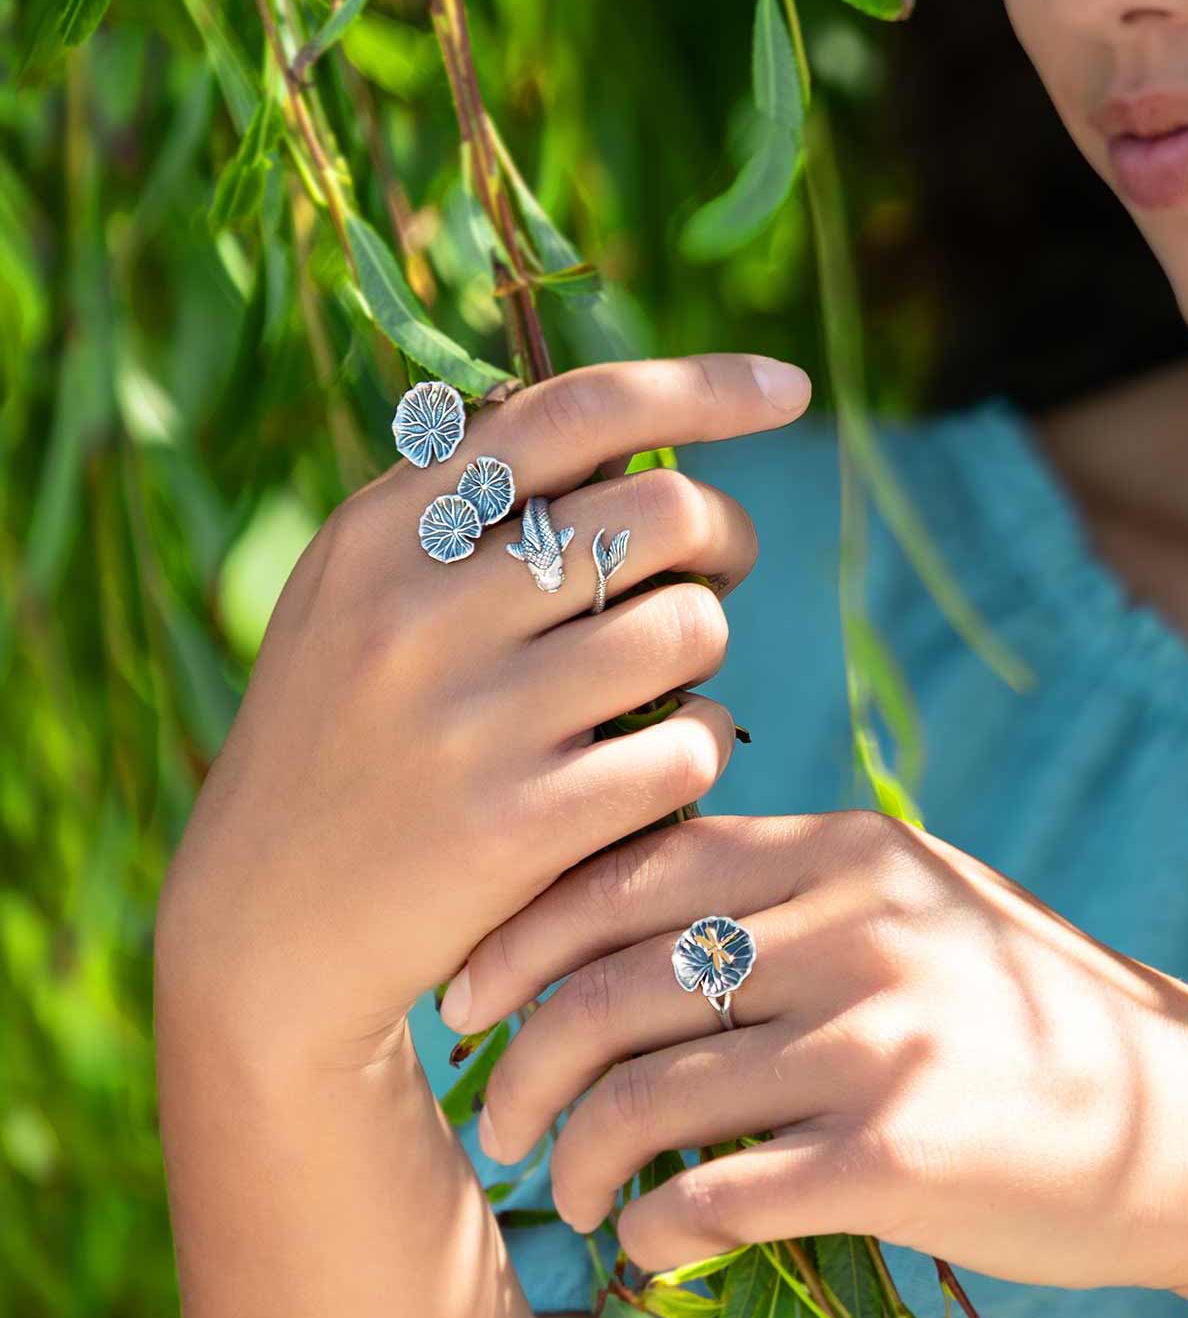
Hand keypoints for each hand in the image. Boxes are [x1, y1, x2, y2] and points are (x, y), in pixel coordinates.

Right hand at [154, 353, 813, 1064]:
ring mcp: (468, 721)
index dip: (699, 387)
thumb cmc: (351, 731)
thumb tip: (650, 435)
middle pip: (665, 512)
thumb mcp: (364, 591)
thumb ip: (476, 506)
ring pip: (691, 627)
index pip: (571, 412)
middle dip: (722, 537)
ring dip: (703, 649)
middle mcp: (418, 611)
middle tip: (711, 570)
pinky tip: (652, 766)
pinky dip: (699, 747)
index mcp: (384, 530)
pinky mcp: (519, 826)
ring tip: (658, 680)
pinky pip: (691, 745)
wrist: (264, 930)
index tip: (792, 388)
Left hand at [445, 807, 1187, 1309]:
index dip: (523, 929)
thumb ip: (792, 888)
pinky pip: (712, 1192)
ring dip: (573, 1159)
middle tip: (493, 1116)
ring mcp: (878, 1034)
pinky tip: (647, 1239)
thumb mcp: (917, 904)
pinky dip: (649, 1225)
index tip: (464, 991)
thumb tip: (620, 908)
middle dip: (518, 1059)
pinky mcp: (897, 1150)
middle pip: (615, 980)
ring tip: (562, 1189)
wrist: (1172, 1119)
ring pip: (643, 1094)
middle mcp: (856, 924)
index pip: (635, 867)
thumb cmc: (1018, 1010)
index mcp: (848, 849)